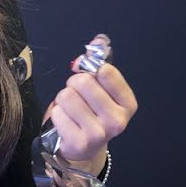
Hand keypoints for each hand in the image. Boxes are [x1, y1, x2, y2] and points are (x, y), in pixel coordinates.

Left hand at [42, 35, 138, 176]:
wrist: (85, 146)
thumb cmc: (92, 111)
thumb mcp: (100, 87)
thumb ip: (99, 62)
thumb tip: (98, 40)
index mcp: (128, 103)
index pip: (105, 71)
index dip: (90, 69)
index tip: (89, 76)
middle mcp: (118, 121)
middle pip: (83, 81)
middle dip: (74, 84)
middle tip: (78, 96)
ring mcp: (99, 134)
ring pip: (67, 96)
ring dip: (64, 99)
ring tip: (71, 109)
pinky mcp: (78, 143)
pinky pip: (57, 113)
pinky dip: (57, 114)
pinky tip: (66, 122)